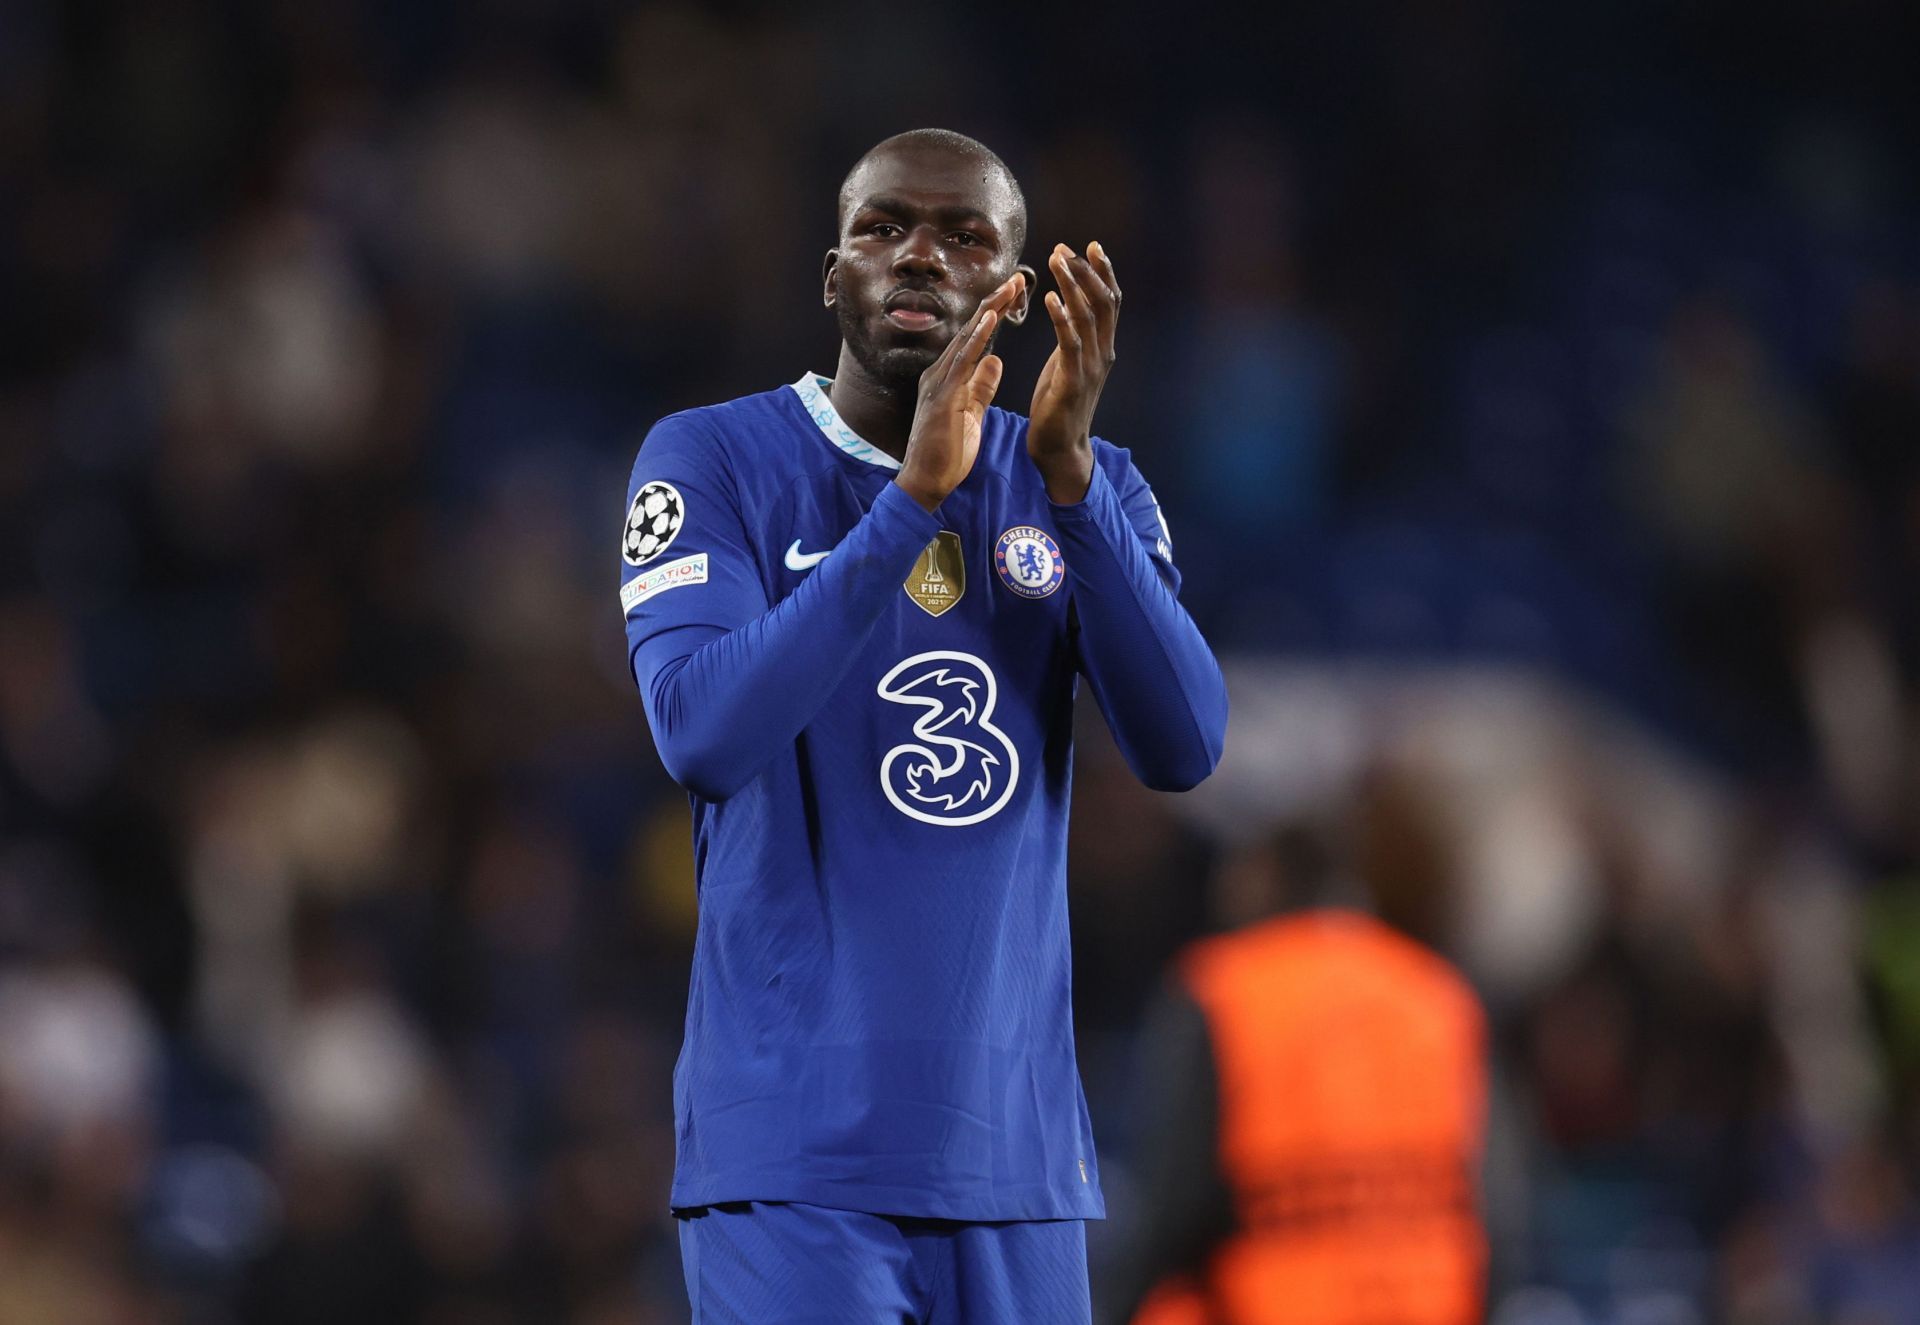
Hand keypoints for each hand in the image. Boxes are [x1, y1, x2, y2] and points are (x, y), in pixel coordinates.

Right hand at [896, 274, 1025, 511]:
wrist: (926, 482)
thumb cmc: (947, 453)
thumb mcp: (972, 414)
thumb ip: (981, 387)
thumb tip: (995, 361)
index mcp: (949, 378)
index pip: (975, 339)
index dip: (995, 315)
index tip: (1014, 294)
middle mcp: (940, 373)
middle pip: (971, 330)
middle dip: (995, 302)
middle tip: (1017, 277)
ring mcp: (939, 383)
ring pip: (967, 338)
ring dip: (989, 311)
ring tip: (1008, 288)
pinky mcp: (942, 397)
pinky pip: (962, 361)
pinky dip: (976, 338)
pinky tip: (990, 319)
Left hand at [1028, 242, 1118, 502]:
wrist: (1059, 448)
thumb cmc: (1058, 406)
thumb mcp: (1067, 364)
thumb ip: (1073, 337)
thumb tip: (1069, 308)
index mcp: (1102, 348)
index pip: (1109, 302)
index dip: (1102, 272)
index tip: (1089, 245)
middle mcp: (1103, 354)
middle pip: (1105, 302)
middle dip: (1087, 270)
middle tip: (1066, 247)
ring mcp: (1090, 368)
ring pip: (1088, 316)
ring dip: (1073, 285)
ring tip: (1057, 260)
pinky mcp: (1073, 382)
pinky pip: (1070, 343)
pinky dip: (1062, 317)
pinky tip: (1049, 298)